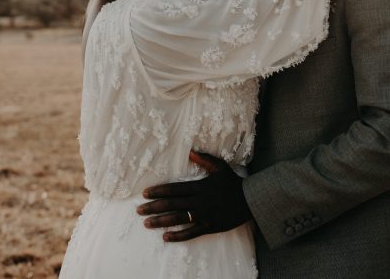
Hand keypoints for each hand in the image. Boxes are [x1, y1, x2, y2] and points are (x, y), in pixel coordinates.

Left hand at [137, 150, 251, 241]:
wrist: (250, 201)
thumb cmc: (233, 183)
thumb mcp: (220, 167)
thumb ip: (205, 159)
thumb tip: (191, 151)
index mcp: (199, 186)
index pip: (174, 189)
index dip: (159, 191)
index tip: (145, 194)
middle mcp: (199, 201)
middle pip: (172, 204)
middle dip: (154, 207)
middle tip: (138, 210)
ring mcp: (203, 215)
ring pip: (178, 219)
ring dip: (161, 221)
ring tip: (146, 223)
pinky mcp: (209, 226)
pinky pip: (191, 233)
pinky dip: (178, 236)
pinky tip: (165, 237)